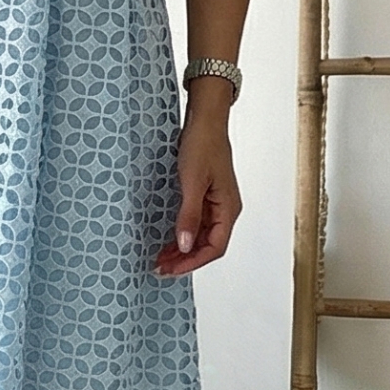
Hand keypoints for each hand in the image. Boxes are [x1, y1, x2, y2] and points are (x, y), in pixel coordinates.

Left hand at [154, 102, 240, 275]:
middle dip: (185, 259)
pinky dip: (184, 234)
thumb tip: (186, 245)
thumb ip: (189, 216)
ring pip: (201, 236)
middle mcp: (225, 209)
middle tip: (160, 268)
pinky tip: (170, 239)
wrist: (205, 119)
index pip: (214, 248)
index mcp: (229, 209)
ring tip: (161, 258)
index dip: (193, 262)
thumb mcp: (192, 182)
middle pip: (208, 245)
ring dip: (183, 249)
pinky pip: (197, 223)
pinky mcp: (207, 196)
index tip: (171, 269)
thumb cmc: (203, 144)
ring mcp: (216, 203)